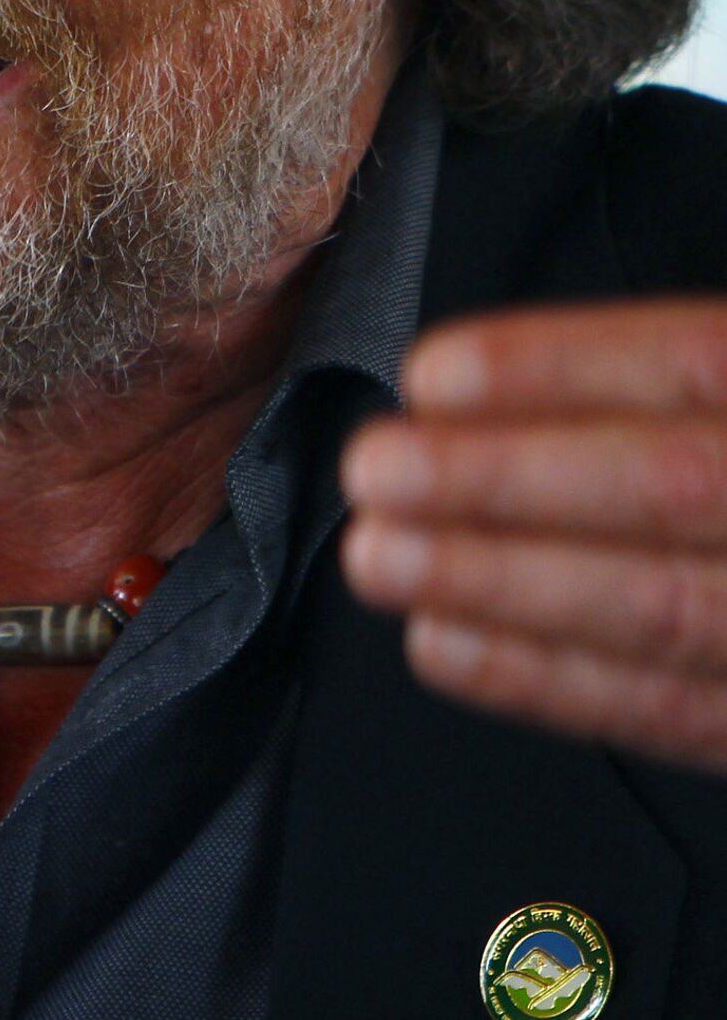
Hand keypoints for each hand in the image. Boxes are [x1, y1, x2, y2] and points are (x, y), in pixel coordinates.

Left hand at [341, 298, 726, 773]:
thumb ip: (682, 369)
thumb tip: (489, 380)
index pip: (696, 360)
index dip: (559, 367)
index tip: (433, 374)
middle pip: (673, 487)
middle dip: (503, 483)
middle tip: (379, 473)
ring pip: (669, 610)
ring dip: (502, 586)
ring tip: (383, 557)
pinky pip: (685, 712)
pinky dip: (553, 681)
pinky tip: (449, 645)